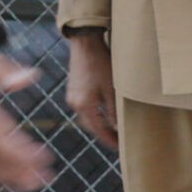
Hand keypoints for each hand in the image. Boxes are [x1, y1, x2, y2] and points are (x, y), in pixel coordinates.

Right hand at [65, 32, 118, 150]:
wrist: (85, 43)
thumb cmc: (100, 63)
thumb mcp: (112, 89)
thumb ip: (113, 111)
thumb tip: (117, 128)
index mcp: (84, 106)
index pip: (99, 130)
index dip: (110, 140)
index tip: (119, 148)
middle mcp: (75, 104)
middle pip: (91, 126)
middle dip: (104, 134)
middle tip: (118, 141)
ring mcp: (72, 96)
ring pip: (87, 117)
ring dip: (99, 124)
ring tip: (113, 129)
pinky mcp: (73, 90)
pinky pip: (84, 108)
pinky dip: (94, 114)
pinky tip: (103, 114)